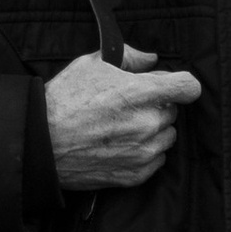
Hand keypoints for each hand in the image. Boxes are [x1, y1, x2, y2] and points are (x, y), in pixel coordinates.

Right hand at [45, 46, 201, 189]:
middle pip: (173, 111)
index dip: (180, 84)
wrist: (41, 144)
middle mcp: (148, 124)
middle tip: (127, 106)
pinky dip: (144, 152)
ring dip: (152, 130)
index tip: (171, 87)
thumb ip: (129, 57)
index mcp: (141, 93)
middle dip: (156, 106)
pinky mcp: (137, 174)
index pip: (189, 87)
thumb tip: (151, 60)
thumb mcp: (92, 65)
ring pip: (167, 136)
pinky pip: (157, 159)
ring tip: (122, 127)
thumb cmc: (64, 100)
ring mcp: (144, 152)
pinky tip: (119, 145)